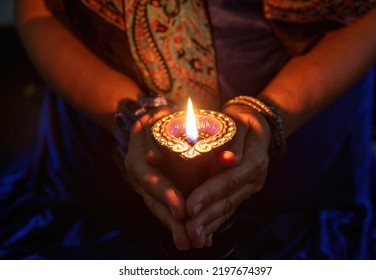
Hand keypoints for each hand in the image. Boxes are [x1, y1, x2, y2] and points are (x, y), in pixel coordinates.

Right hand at [125, 107, 190, 250]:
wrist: (158, 121)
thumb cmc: (169, 117)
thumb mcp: (177, 118)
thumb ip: (197, 134)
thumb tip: (230, 159)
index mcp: (138, 153)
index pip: (147, 176)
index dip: (162, 192)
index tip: (179, 208)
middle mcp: (139, 173)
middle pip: (151, 199)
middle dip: (169, 219)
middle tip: (185, 237)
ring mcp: (146, 185)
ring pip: (158, 208)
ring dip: (174, 227)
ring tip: (190, 243)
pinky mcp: (157, 191)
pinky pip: (166, 208)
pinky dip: (180, 222)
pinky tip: (194, 236)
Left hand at [184, 104, 271, 247]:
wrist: (255, 127)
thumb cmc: (240, 121)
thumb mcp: (237, 121)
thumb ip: (232, 140)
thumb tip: (228, 159)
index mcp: (255, 160)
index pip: (230, 179)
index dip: (210, 194)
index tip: (190, 207)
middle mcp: (254, 178)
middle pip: (228, 200)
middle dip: (207, 217)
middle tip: (187, 230)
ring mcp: (248, 188)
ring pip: (228, 209)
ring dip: (209, 225)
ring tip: (192, 237)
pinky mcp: (241, 193)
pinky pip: (228, 210)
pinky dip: (214, 224)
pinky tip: (203, 236)